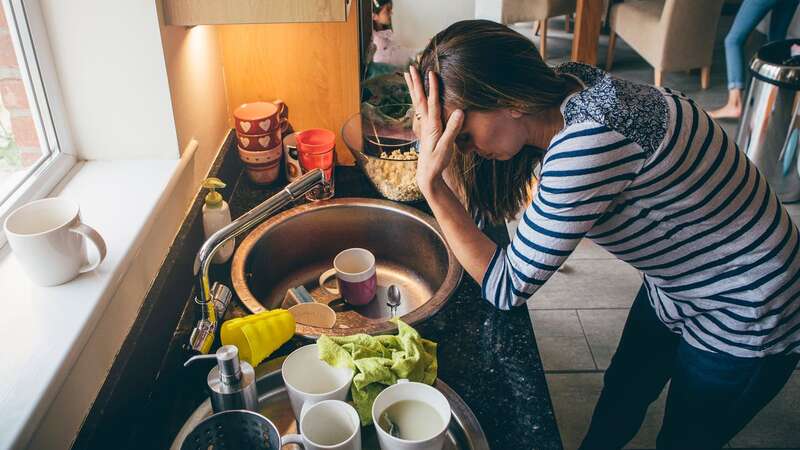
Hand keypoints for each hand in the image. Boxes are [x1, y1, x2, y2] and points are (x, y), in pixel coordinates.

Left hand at [403, 66, 463, 194]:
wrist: (427, 174)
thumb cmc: (438, 161)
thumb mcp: (447, 147)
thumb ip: (453, 129)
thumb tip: (460, 111)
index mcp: (432, 125)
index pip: (432, 103)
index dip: (432, 88)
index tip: (431, 73)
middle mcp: (425, 123)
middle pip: (418, 98)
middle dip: (416, 82)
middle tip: (411, 67)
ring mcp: (423, 125)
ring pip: (416, 102)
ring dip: (412, 87)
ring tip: (408, 74)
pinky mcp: (424, 128)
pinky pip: (418, 108)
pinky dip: (416, 98)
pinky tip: (415, 94)